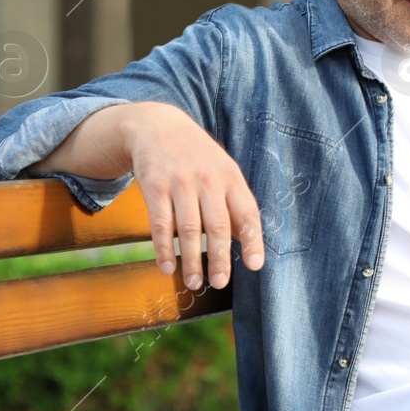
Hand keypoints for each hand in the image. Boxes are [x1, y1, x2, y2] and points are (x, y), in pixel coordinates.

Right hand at [122, 102, 264, 290]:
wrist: (157, 127)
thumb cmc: (197, 158)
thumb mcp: (223, 171)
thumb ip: (235, 204)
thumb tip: (248, 243)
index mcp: (231, 177)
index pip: (247, 213)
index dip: (253, 240)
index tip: (255, 266)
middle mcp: (208, 179)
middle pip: (217, 226)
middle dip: (220, 258)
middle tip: (221, 282)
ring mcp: (180, 182)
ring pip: (187, 229)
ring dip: (191, 260)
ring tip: (195, 283)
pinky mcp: (154, 186)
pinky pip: (159, 224)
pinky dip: (163, 250)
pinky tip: (167, 268)